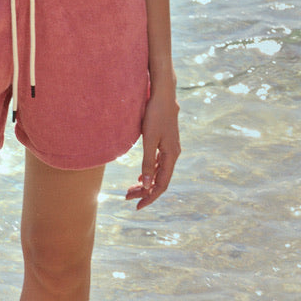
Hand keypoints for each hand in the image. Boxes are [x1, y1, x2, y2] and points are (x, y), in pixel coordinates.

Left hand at [125, 91, 180, 209]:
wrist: (162, 94)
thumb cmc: (155, 115)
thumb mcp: (149, 139)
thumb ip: (148, 162)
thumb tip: (146, 185)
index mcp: (171, 156)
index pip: (161, 184)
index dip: (150, 197)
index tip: (137, 206)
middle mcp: (173, 154)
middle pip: (159, 180)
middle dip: (144, 191)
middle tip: (128, 197)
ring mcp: (170, 148)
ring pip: (158, 171)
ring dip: (146, 181)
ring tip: (131, 188)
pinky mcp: (165, 141)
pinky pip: (158, 163)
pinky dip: (149, 171)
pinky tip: (140, 175)